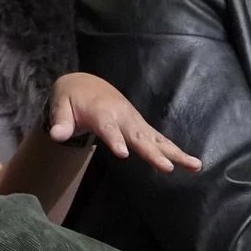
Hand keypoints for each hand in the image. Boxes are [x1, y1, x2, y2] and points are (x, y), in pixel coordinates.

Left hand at [46, 73, 201, 173]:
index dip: (115, 139)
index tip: (123, 153)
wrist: (86, 83)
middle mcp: (123, 116)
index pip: (108, 128)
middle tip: (167, 167)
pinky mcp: (142, 127)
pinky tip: (194, 164)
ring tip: (195, 165)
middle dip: (152, 152)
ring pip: (156, 139)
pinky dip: (176, 151)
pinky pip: (161, 140)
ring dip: (175, 152)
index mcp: (101, 112)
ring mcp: (135, 122)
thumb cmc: (71, 97)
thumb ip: (60, 121)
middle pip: (138, 136)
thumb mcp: (60, 106)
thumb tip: (56, 135)